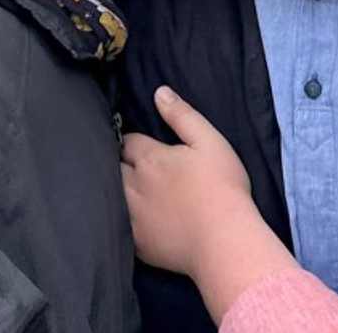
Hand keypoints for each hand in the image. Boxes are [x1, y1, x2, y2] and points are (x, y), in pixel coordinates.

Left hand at [121, 87, 297, 321]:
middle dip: (121, 163)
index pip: (129, 142)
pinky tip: (137, 219)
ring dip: (119, 190)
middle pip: (115, 168)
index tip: (142, 144)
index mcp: (149, 159)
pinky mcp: (138, 244)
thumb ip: (182, 115)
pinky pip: (122, 226)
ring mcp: (133, 217)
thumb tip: (160, 93)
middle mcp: (133, 186)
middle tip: (135, 165)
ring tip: (134, 190)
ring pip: (113, 197)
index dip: (135, 141)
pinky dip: (125, 219)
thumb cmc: (221, 187)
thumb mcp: (209, 141)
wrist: (224, 242)